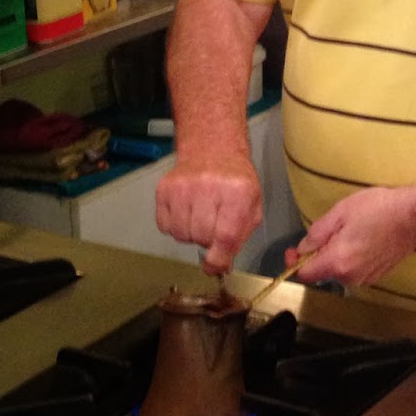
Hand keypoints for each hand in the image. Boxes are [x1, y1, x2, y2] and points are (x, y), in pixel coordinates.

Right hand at [155, 151, 262, 274]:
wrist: (213, 148)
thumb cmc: (234, 181)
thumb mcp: (251, 205)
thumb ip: (240, 237)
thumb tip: (221, 266)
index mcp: (238, 192)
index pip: (225, 236)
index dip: (219, 259)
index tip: (215, 266)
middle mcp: (208, 187)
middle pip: (201, 237)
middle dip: (207, 240)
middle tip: (213, 225)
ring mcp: (183, 187)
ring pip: (180, 235)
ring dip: (190, 234)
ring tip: (200, 215)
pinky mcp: (164, 188)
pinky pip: (164, 226)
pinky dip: (175, 226)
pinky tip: (186, 210)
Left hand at [288, 184, 415, 287]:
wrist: (414, 216)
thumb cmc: (379, 209)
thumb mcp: (341, 212)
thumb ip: (317, 233)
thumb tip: (303, 249)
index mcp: (338, 262)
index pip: (305, 274)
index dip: (296, 263)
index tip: (295, 250)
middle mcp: (350, 277)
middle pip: (323, 272)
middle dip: (321, 254)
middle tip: (333, 229)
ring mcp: (366, 278)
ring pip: (340, 270)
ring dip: (338, 255)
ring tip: (351, 231)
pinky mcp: (377, 276)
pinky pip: (355, 270)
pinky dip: (353, 258)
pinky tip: (364, 239)